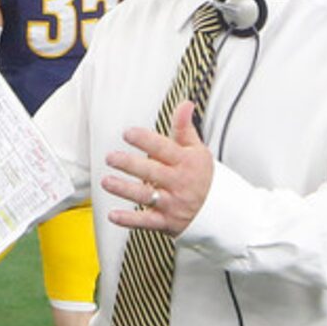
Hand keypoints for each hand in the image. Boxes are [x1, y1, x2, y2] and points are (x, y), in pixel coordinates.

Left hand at [101, 100, 214, 235]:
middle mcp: (178, 182)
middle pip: (151, 172)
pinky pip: (146, 222)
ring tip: (106, 182)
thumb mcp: (197, 150)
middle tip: (111, 157)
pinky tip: (113, 215)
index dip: (146, 140)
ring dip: (124, 190)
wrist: (220, 210)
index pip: (164, 148)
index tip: (128, 133)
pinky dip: (129, 220)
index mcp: (186, 162)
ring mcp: (172, 203)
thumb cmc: (203, 176)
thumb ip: (184, 128)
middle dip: (130, 164)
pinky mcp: (166, 222)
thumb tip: (185, 103)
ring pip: (145, 196)